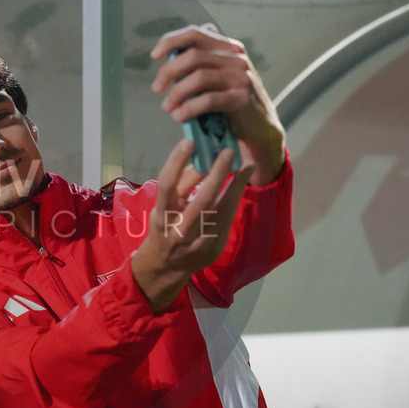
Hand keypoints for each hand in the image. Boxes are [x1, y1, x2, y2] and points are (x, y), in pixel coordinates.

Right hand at [131, 140, 252, 312]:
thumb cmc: (164, 227)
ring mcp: (198, 242)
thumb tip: (201, 158)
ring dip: (236, 185)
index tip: (189, 141)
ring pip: (221, 210)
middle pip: (201, 199)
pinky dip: (235, 199)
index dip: (177, 163)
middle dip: (217, 173)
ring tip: (246, 165)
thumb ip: (181, 186)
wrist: (165, 266)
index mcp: (161, 216)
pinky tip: (242, 183)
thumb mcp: (164, 206)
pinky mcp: (213, 248)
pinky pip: (227, 219)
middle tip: (228, 151)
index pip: (167, 186)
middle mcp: (179, 230)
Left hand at [150, 24, 284, 185]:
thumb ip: (202, 59)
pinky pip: (208, 100)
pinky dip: (188, 108)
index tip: (154, 56)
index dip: (171, 41)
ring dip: (176, 93)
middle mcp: (236, 58)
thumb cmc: (232, 99)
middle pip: (193, 56)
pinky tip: (179, 116)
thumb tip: (174, 47)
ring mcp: (240, 77)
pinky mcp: (241, 99)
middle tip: (156, 88)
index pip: (196, 33)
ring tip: (167, 107)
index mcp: (228, 47)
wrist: (261, 126)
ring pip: (198, 77)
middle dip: (168, 71)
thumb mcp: (219, 74)